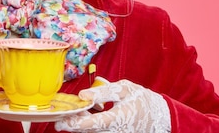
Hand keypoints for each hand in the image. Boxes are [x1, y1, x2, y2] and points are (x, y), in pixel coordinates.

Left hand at [55, 79, 169, 131]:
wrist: (159, 116)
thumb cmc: (141, 100)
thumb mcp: (124, 90)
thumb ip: (103, 92)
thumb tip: (82, 95)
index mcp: (116, 119)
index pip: (90, 125)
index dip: (73, 124)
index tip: (59, 122)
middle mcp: (113, 132)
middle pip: (87, 130)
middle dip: (72, 123)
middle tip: (61, 114)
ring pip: (91, 132)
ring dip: (80, 122)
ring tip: (76, 111)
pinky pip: (97, 131)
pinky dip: (89, 123)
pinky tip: (89, 112)